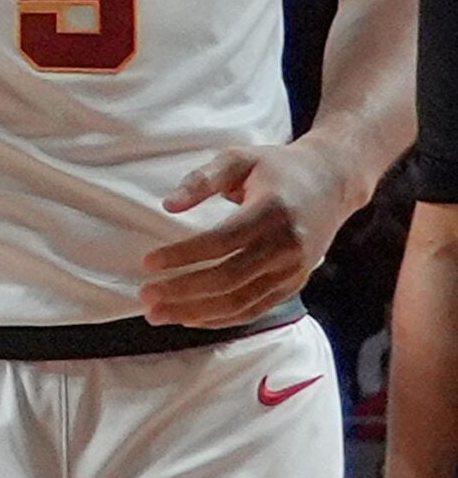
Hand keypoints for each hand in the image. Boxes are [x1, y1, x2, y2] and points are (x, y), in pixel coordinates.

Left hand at [141, 142, 358, 325]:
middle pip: (229, 279)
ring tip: (159, 314)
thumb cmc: (276, 167)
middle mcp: (287, 246)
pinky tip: (192, 319)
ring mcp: (294, 270)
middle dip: (184, 291)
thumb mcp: (239, 158)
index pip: (222, 241)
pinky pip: (256, 309)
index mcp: (272, 211)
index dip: (184, 255)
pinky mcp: (295, 284)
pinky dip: (222, 318)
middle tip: (145, 297)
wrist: (332, 183)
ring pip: (242, 301)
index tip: (148, 262)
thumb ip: (203, 179)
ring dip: (197, 312)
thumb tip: (168, 205)